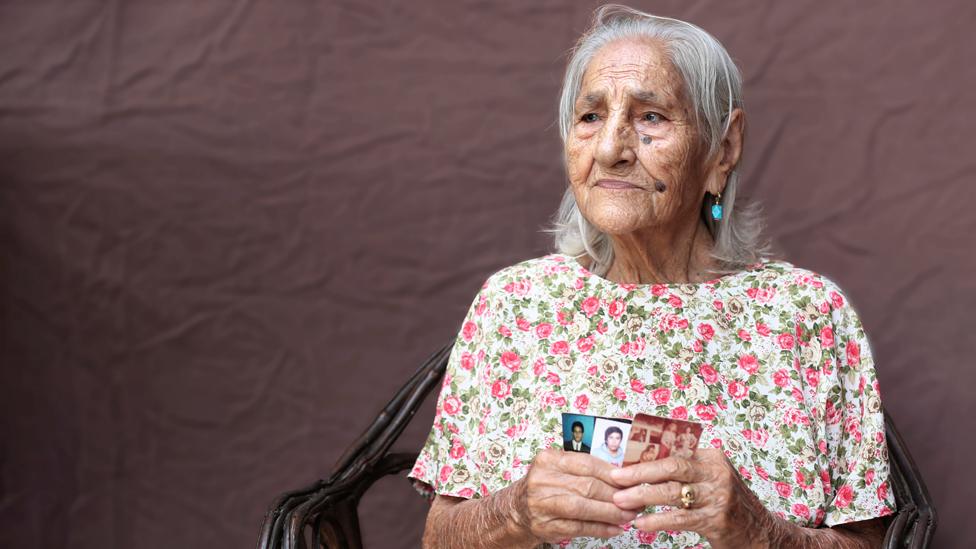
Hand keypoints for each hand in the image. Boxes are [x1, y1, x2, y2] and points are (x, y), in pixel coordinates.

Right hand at [511, 448, 639, 543]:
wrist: (518, 510)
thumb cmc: (546, 487)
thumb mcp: (559, 469)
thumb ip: (585, 469)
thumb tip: (623, 476)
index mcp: (549, 460)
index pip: (587, 464)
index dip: (612, 474)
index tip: (631, 480)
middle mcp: (542, 480)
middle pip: (588, 486)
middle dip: (616, 495)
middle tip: (636, 500)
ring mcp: (542, 504)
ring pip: (584, 508)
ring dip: (611, 513)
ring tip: (629, 515)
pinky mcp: (546, 526)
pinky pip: (579, 527)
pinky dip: (601, 529)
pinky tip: (615, 528)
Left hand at [609, 448, 771, 548]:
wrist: (760, 532)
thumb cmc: (726, 504)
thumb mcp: (710, 479)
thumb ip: (685, 470)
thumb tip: (642, 464)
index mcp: (711, 457)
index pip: (673, 451)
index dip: (645, 456)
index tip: (621, 460)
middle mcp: (716, 473)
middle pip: (671, 467)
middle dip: (639, 472)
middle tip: (616, 478)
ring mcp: (718, 496)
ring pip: (673, 493)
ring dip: (643, 496)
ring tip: (621, 501)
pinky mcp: (717, 520)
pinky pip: (680, 518)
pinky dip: (657, 520)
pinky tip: (641, 523)